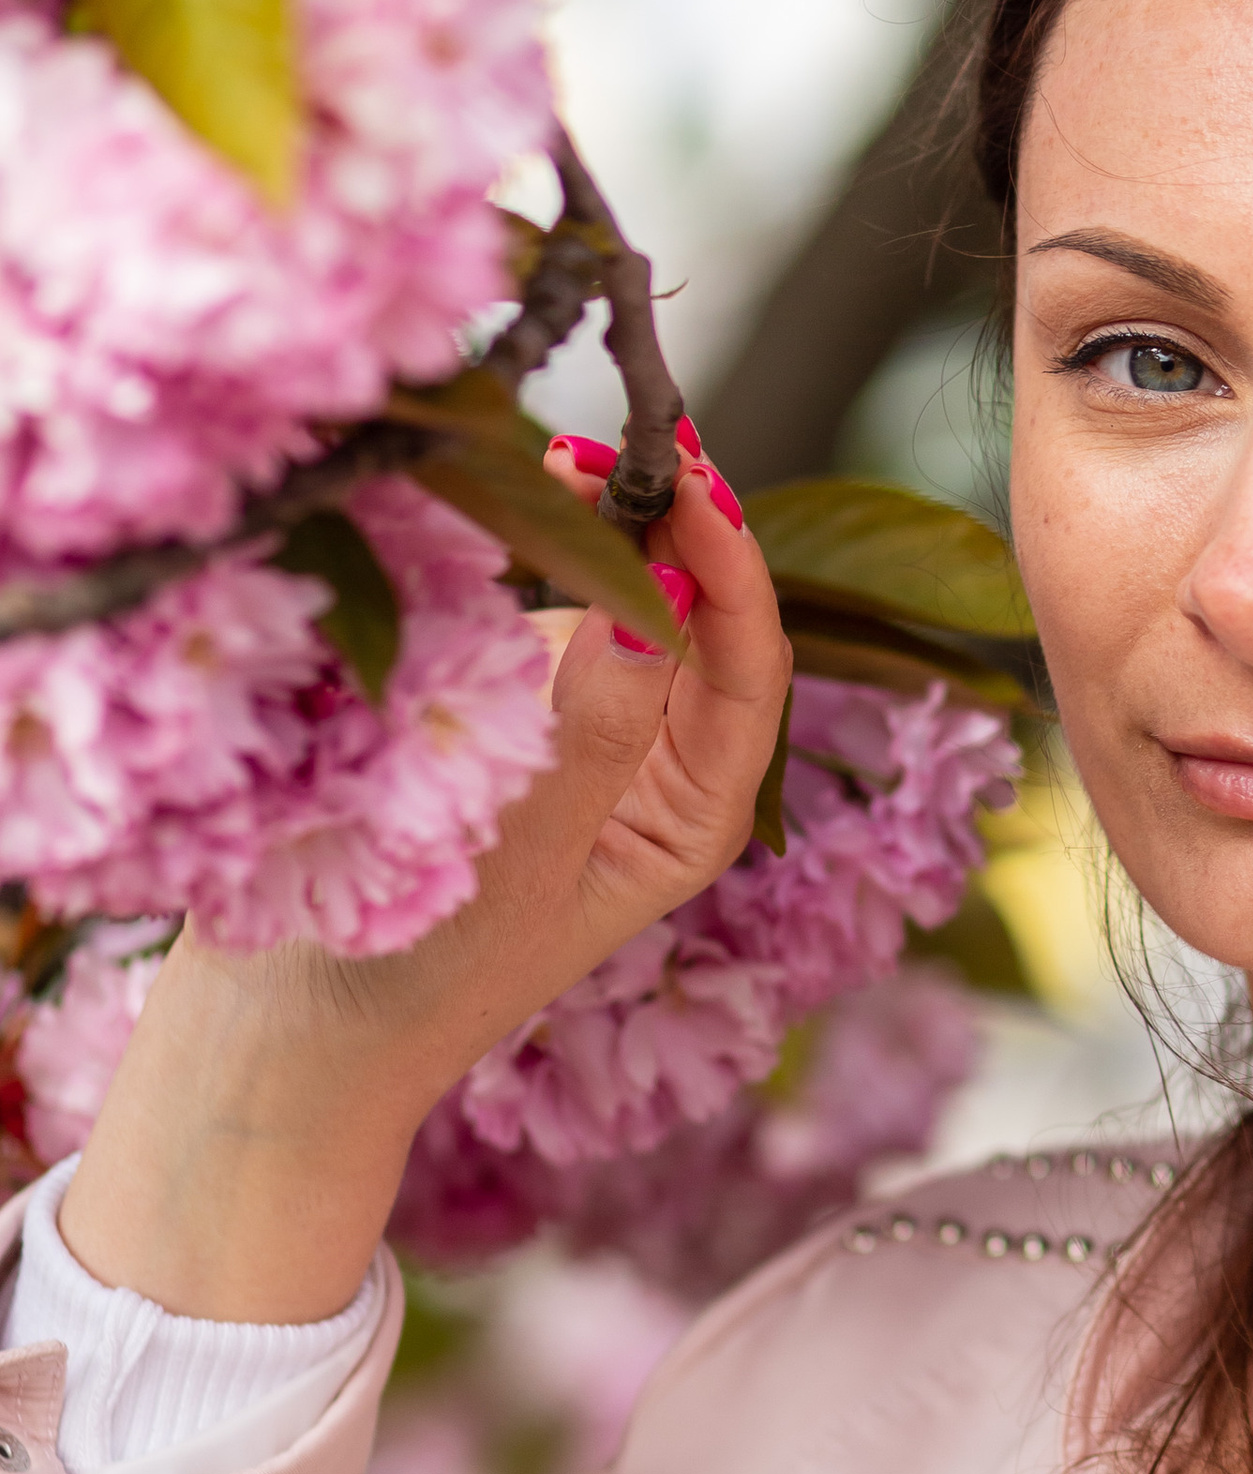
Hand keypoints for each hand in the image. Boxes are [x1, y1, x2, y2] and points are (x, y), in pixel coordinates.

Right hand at [57, 439, 791, 1323]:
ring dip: (574, 534)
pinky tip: (477, 528)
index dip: (726, 561)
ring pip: (595, 601)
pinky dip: (507, 568)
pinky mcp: (484, 719)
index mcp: (692, 812)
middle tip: (597, 440)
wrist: (286, 1033)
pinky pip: (517, 620)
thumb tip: (660, 593)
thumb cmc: (424, 967)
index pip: (745, 660)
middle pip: (684, 615)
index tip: (684, 477)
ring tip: (541, 467)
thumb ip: (596, 723)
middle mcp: (647, 768)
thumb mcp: (527, 847)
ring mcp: (565, 737)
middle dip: (653, 524)